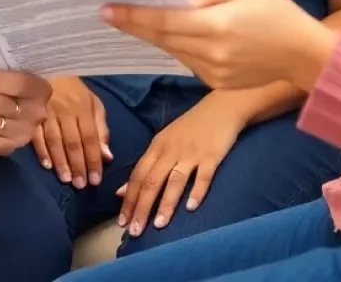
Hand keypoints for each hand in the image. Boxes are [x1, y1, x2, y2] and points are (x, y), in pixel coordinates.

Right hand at [32, 76, 111, 187]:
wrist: (45, 67)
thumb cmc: (72, 89)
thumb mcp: (92, 102)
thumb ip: (101, 128)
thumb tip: (107, 156)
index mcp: (83, 107)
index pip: (90, 137)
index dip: (94, 159)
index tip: (96, 180)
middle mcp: (65, 110)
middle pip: (73, 141)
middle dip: (78, 165)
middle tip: (81, 185)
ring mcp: (47, 111)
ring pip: (55, 140)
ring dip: (61, 161)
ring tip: (66, 179)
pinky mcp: (31, 113)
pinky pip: (36, 134)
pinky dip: (41, 150)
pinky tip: (46, 166)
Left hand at [103, 0, 335, 92]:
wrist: (306, 55)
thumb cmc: (276, 12)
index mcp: (218, 27)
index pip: (165, 22)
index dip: (133, 17)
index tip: (107, 11)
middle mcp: (212, 54)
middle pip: (162, 39)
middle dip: (134, 26)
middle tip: (108, 12)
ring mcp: (214, 73)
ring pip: (172, 51)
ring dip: (153, 36)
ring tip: (131, 20)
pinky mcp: (216, 83)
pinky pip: (187, 61)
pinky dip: (176, 47)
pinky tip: (168, 35)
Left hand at [117, 92, 245, 235]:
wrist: (219, 109)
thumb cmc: (189, 128)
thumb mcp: (163, 143)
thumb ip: (145, 167)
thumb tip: (121, 191)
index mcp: (157, 147)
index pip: (138, 175)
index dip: (129, 199)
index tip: (121, 221)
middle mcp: (171, 150)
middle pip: (152, 181)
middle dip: (142, 207)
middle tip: (134, 231)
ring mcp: (192, 153)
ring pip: (175, 180)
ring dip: (166, 203)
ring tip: (158, 225)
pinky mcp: (212, 156)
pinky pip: (203, 176)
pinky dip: (197, 191)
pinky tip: (191, 208)